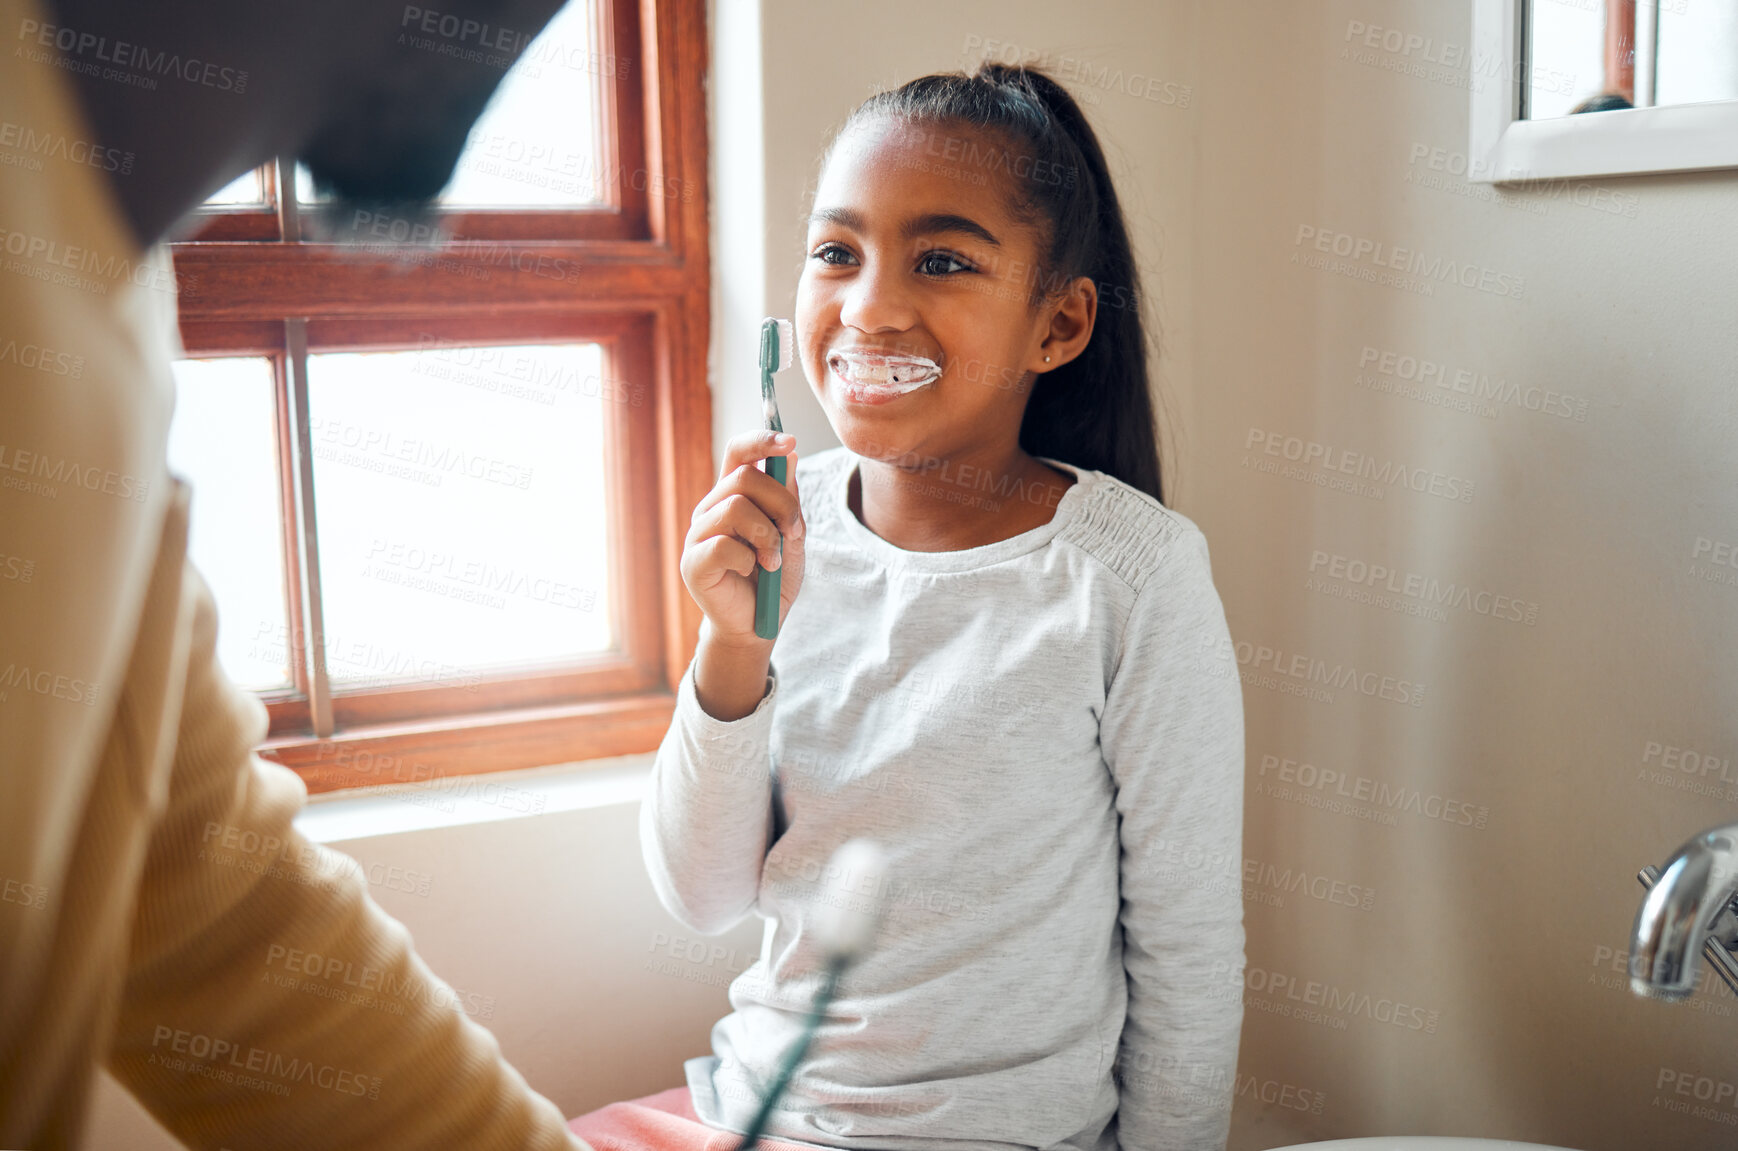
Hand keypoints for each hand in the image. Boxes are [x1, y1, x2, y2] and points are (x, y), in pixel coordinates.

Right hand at [680, 429, 805, 652]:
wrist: (759, 626)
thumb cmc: (774, 579)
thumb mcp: (792, 536)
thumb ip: (789, 500)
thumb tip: (790, 456)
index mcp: (733, 496)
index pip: (737, 452)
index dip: (760, 440)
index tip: (789, 441)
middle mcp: (711, 509)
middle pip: (743, 477)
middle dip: (781, 502)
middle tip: (794, 532)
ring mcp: (697, 535)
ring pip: (735, 507)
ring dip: (767, 535)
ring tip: (773, 560)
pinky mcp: (693, 563)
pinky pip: (724, 545)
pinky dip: (748, 559)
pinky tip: (749, 572)